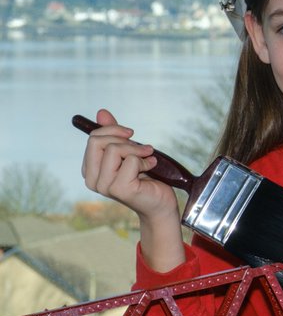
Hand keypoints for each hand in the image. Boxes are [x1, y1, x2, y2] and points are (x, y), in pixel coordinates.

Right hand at [80, 108, 184, 270]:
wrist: (160, 203)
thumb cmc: (145, 178)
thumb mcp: (128, 151)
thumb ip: (113, 134)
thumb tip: (101, 112)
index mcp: (89, 169)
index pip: (93, 138)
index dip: (114, 130)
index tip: (131, 134)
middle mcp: (91, 179)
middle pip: (97, 141)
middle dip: (123, 138)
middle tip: (141, 147)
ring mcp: (104, 186)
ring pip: (114, 149)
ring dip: (137, 150)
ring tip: (147, 158)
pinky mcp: (119, 189)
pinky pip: (131, 161)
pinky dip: (145, 161)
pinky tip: (151, 169)